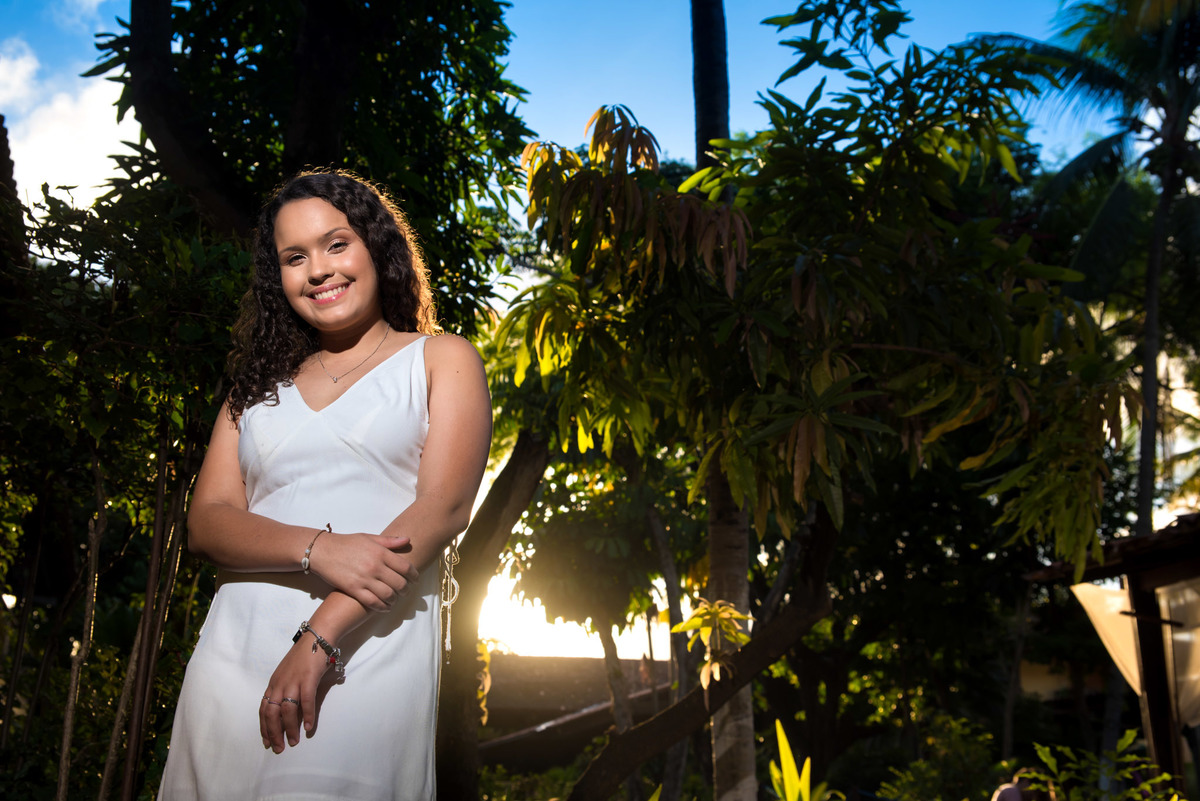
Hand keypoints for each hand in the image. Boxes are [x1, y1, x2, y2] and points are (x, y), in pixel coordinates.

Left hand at [260, 632, 330, 752]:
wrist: (318, 637)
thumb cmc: (306, 656)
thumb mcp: (291, 674)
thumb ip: (289, 691)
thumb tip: (293, 713)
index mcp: (274, 683)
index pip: (264, 709)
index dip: (264, 727)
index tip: (266, 742)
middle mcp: (280, 684)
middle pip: (272, 713)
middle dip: (273, 733)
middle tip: (278, 749)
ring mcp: (293, 681)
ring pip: (286, 710)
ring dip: (289, 729)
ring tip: (294, 741)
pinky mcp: (307, 679)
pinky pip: (305, 701)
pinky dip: (307, 716)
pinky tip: (308, 727)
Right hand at [309, 531, 418, 610]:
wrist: (322, 551)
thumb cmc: (346, 543)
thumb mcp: (369, 538)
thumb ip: (389, 541)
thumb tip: (408, 540)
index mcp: (380, 552)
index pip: (406, 567)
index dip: (414, 575)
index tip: (415, 579)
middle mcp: (375, 566)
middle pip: (400, 583)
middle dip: (406, 589)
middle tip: (405, 591)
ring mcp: (365, 579)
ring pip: (389, 595)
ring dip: (395, 600)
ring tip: (395, 599)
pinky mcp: (354, 589)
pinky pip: (373, 602)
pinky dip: (383, 607)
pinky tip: (385, 607)